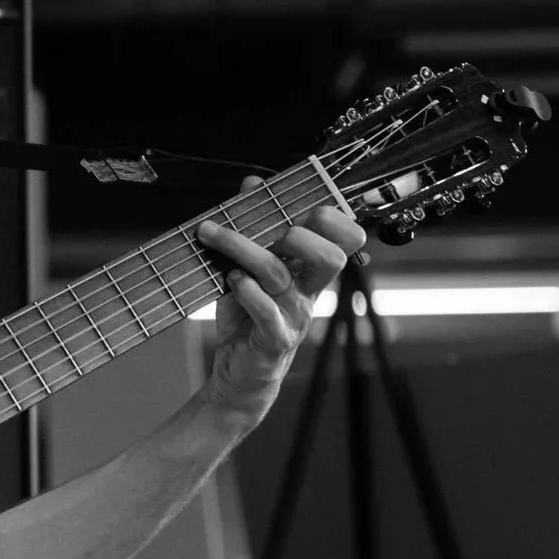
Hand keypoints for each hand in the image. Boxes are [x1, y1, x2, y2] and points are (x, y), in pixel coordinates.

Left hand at [196, 179, 366, 429]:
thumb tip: (253, 183)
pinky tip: (231, 280)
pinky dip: (247, 291)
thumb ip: (254, 228)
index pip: (345, 239)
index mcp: (308, 271)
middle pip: (329, 255)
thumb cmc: (246, 318)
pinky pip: (267, 312)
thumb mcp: (247, 267)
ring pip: (279, 274)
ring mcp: (294, 316)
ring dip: (243, 248)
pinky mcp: (274, 340)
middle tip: (264, 225)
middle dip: (298, 231)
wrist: (237, 375)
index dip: (333, 217)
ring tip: (214, 237)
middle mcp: (308, 292)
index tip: (299, 201)